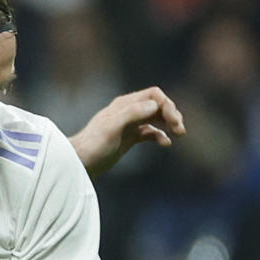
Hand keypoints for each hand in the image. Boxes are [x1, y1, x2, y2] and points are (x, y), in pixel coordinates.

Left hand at [70, 87, 185, 179]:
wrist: (78, 163)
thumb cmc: (93, 146)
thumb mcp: (112, 128)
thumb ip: (132, 114)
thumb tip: (155, 105)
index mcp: (125, 105)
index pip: (154, 95)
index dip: (167, 105)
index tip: (173, 122)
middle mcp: (128, 112)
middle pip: (157, 105)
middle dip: (171, 114)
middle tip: (180, 129)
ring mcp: (129, 125)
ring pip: (155, 118)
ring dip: (168, 123)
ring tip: (179, 134)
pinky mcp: (128, 138)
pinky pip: (149, 133)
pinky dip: (159, 136)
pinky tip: (166, 144)